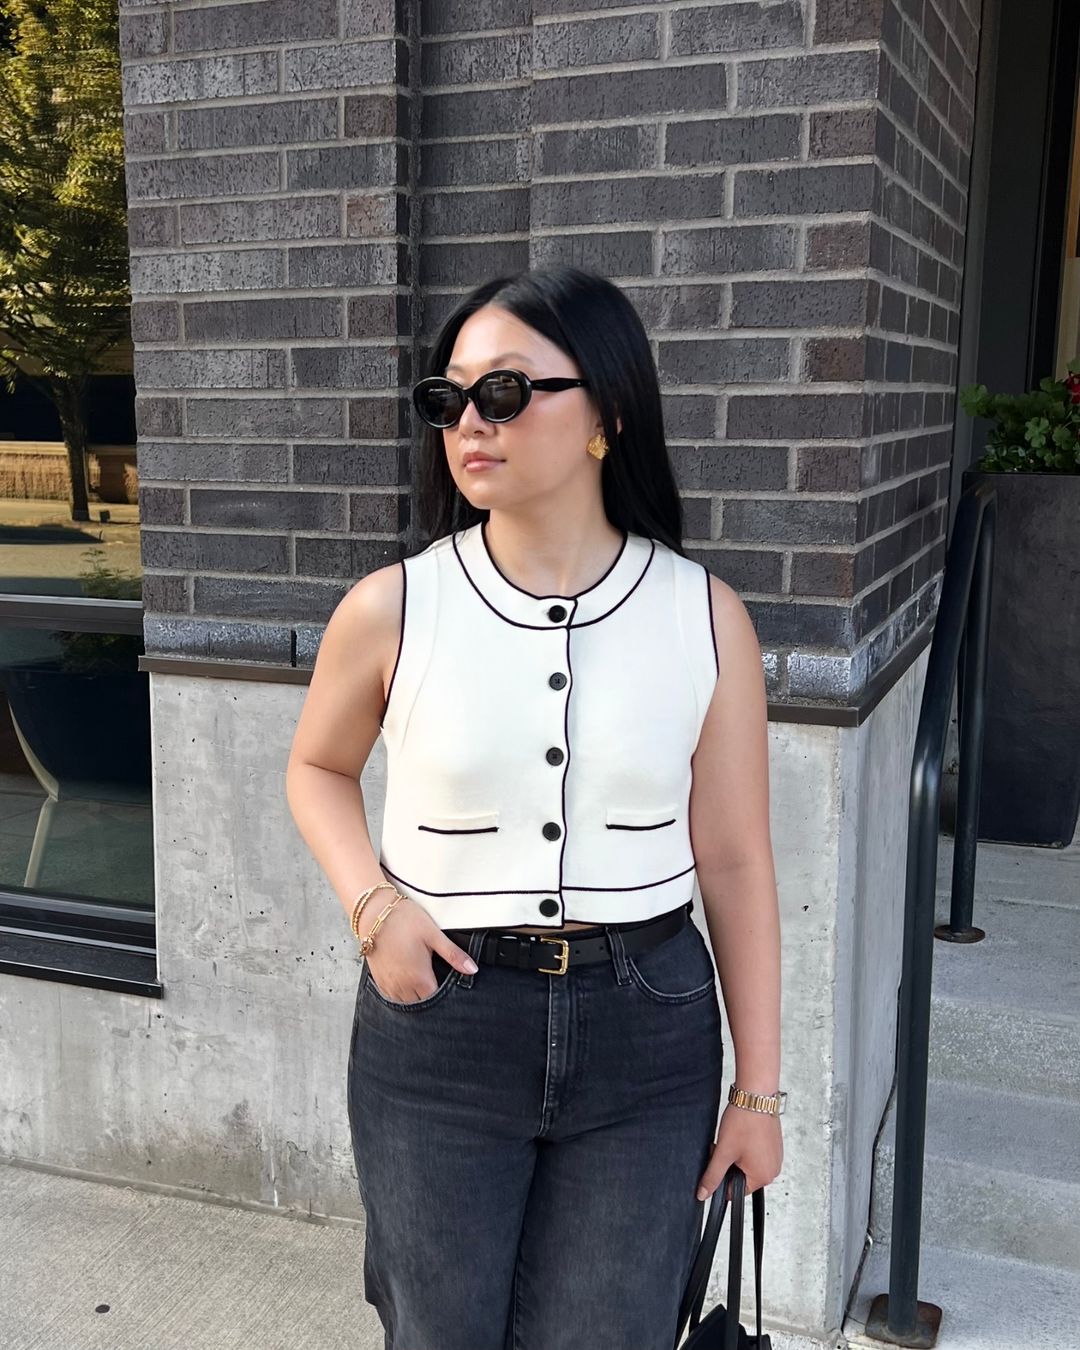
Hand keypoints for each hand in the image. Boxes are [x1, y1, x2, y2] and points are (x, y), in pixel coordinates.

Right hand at [362, 896, 477, 1003]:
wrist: (373, 913)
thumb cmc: (404, 920)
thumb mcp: (433, 935)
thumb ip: (453, 955)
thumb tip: (473, 969)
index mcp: (419, 977)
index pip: (436, 1000)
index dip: (445, 996)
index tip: (449, 986)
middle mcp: (402, 986)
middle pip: (421, 1003)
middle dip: (430, 996)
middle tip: (436, 980)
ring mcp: (389, 984)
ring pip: (406, 1002)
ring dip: (415, 996)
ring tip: (422, 981)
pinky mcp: (379, 980)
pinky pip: (392, 997)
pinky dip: (401, 993)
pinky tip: (407, 980)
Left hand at [695, 1103, 782, 1200]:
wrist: (756, 1095)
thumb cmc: (744, 1121)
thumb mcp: (724, 1152)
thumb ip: (713, 1176)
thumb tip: (703, 1194)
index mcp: (762, 1177)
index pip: (735, 1190)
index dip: (722, 1176)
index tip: (718, 1158)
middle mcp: (773, 1170)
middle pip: (742, 1177)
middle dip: (729, 1164)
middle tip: (725, 1145)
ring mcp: (775, 1157)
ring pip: (748, 1165)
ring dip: (737, 1155)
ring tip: (735, 1137)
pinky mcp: (774, 1146)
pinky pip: (757, 1154)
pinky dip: (747, 1147)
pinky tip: (743, 1133)